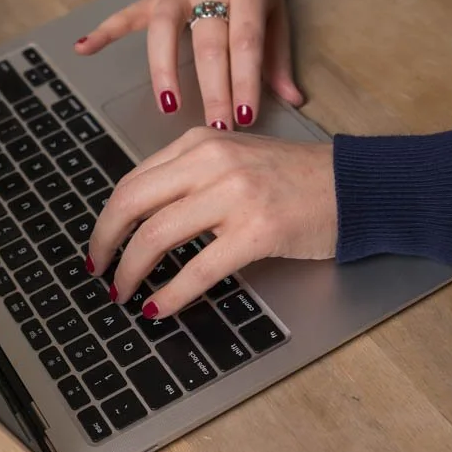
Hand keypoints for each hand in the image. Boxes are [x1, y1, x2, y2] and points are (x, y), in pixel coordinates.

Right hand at [74, 0, 303, 129]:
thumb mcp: (276, 14)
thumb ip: (278, 58)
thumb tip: (294, 100)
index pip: (245, 40)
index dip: (245, 79)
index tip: (244, 115)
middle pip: (207, 42)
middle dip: (213, 89)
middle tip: (216, 127)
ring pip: (163, 31)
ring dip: (165, 72)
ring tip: (169, 107)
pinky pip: (126, 15)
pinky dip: (103, 31)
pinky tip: (84, 48)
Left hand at [86, 127, 336, 318]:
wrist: (354, 187)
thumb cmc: (294, 180)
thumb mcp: (234, 160)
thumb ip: (189, 178)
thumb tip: (141, 220)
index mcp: (199, 143)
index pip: (133, 181)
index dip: (107, 219)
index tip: (100, 245)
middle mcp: (211, 161)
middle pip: (131, 203)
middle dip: (105, 242)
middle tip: (98, 270)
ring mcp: (234, 194)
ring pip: (156, 235)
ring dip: (131, 271)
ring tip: (123, 293)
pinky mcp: (256, 231)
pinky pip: (197, 269)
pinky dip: (171, 294)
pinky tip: (159, 308)